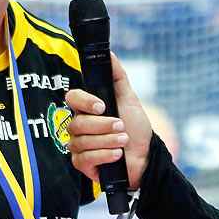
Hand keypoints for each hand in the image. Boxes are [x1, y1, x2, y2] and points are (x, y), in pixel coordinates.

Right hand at [66, 51, 152, 190]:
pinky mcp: (82, 164)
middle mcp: (79, 126)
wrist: (145, 157)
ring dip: (108, 140)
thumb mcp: (129, 100)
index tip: (102, 106)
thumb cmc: (135, 128)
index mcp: (87, 109)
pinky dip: (104, 156)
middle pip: (78, 123)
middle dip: (103, 125)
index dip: (84, 101)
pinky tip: (117, 155)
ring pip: (82, 141)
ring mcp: (78, 146)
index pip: (72, 98)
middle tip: (121, 126)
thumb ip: (118, 78)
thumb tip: (110, 54)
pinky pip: (85, 159)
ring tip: (123, 140)